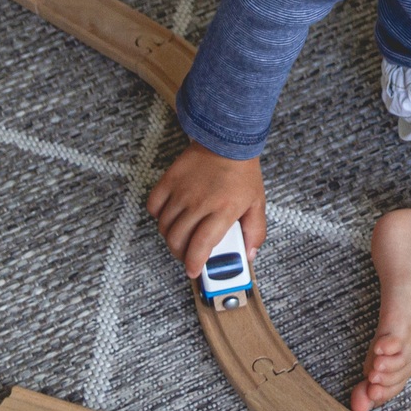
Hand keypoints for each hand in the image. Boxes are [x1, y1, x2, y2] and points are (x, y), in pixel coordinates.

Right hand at [146, 143, 264, 277]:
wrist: (228, 140)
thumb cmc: (242, 173)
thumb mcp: (257, 203)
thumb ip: (255, 231)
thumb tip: (249, 254)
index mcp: (222, 210)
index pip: (200, 245)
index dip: (193, 263)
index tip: (193, 271)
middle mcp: (199, 203)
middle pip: (177, 239)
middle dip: (180, 254)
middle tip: (188, 255)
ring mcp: (181, 191)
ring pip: (164, 226)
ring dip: (170, 237)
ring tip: (181, 236)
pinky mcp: (169, 180)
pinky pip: (154, 206)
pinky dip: (158, 215)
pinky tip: (170, 216)